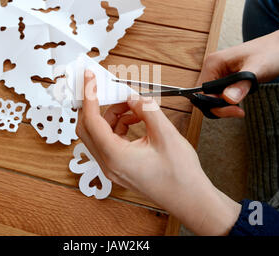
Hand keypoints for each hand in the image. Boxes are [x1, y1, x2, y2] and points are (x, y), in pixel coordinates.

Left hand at [76, 69, 240, 234]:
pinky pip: (111, 141)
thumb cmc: (181, 176)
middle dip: (96, 105)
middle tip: (105, 88)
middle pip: (88, 128)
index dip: (90, 96)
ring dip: (112, 115)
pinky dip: (119, 126)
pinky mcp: (120, 168)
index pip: (91, 121)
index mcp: (115, 157)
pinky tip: (138, 119)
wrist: (191, 200)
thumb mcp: (166, 135)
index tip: (89, 78)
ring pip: (99, 134)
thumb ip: (147, 111)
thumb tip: (133, 98)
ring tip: (134, 107)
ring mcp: (113, 168)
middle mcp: (109, 164)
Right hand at [199, 21, 278, 117]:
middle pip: (204, 96)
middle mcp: (212, 68)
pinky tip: (240, 101)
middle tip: (238, 111)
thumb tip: (228, 99)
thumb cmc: (270, 54)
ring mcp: (217, 73)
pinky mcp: (224, 78)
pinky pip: (219, 95)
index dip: (214, 104)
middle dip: (219, 107)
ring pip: (211, 97)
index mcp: (213, 63)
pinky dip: (227, 102)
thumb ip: (242, 84)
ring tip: (240, 107)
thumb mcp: (257, 70)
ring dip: (223, 106)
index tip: (234, 109)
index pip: (202, 91)